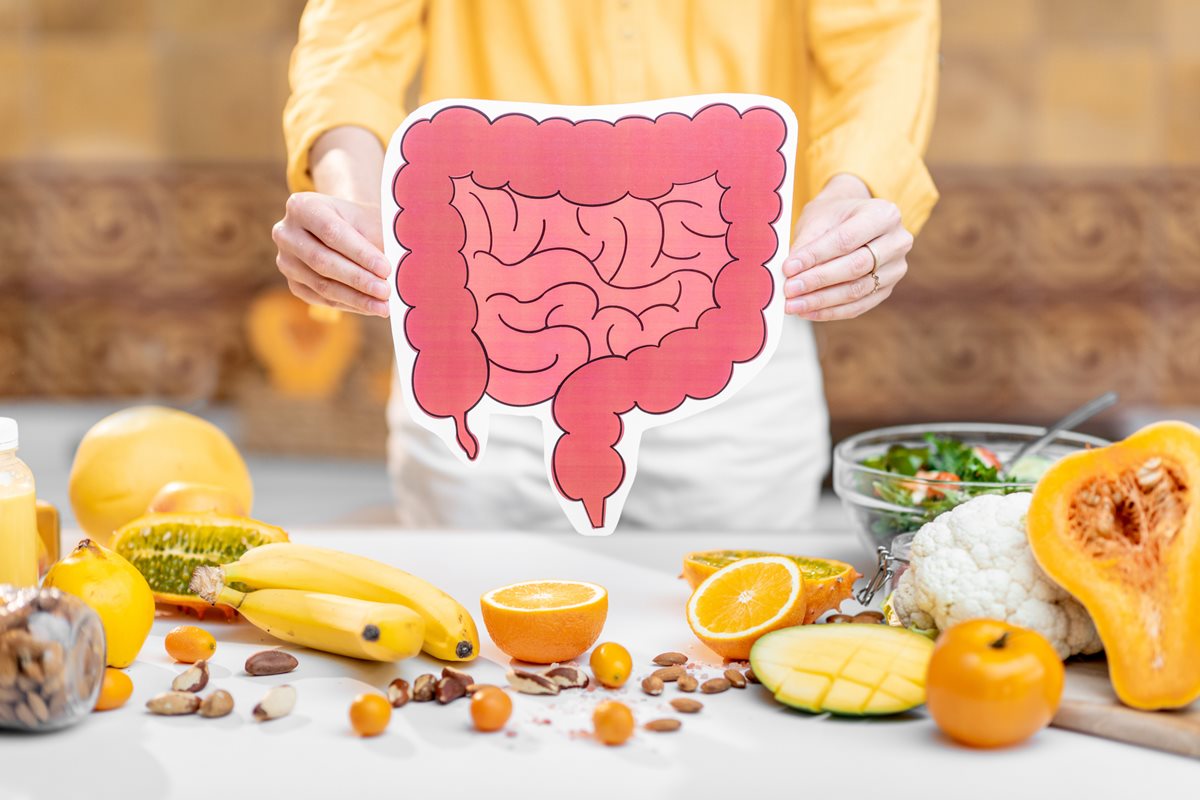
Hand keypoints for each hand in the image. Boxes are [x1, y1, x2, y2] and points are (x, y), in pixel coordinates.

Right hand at [271, 192, 391, 316]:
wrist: (342, 227)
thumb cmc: (360, 221)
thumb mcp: (369, 220)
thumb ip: (377, 241)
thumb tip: (393, 273)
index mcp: (302, 206)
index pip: (332, 232)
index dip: (359, 253)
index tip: (386, 269)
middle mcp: (285, 233)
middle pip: (322, 261)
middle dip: (358, 279)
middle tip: (386, 291)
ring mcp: (285, 260)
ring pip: (321, 285)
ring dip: (356, 298)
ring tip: (384, 306)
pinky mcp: (293, 283)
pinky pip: (321, 299)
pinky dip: (349, 304)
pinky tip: (371, 307)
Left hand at [782, 174, 912, 320]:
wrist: (853, 220)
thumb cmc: (834, 216)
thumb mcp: (818, 217)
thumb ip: (806, 243)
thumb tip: (790, 273)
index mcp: (883, 214)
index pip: (846, 239)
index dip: (815, 256)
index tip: (789, 268)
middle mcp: (897, 241)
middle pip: (855, 267)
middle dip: (817, 281)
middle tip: (789, 289)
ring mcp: (895, 268)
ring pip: (857, 290)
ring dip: (821, 301)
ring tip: (793, 304)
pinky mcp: (887, 289)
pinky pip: (858, 306)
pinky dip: (830, 311)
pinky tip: (807, 312)